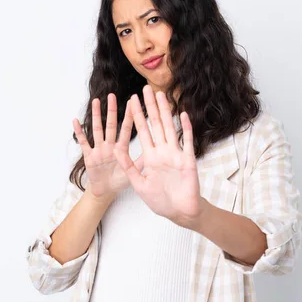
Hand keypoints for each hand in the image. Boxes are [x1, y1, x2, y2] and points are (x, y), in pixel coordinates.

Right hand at [73, 94, 142, 198]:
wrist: (105, 192)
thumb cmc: (119, 181)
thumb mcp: (133, 173)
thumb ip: (141, 163)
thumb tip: (155, 153)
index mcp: (121, 149)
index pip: (127, 130)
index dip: (130, 116)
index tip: (132, 102)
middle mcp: (110, 146)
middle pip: (111, 125)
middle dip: (112, 110)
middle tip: (112, 95)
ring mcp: (99, 149)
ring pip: (97, 129)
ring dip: (96, 116)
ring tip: (95, 101)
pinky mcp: (88, 156)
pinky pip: (83, 142)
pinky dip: (79, 132)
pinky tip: (75, 121)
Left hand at [113, 85, 201, 226]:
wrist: (180, 213)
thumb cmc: (161, 201)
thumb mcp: (139, 183)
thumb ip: (128, 166)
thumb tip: (114, 149)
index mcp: (151, 157)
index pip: (142, 131)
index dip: (136, 115)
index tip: (131, 100)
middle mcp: (163, 151)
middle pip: (155, 124)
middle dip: (150, 107)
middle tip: (146, 88)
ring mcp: (176, 154)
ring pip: (169, 128)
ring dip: (166, 112)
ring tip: (161, 95)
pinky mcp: (188, 160)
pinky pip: (187, 141)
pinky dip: (185, 128)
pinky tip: (183, 114)